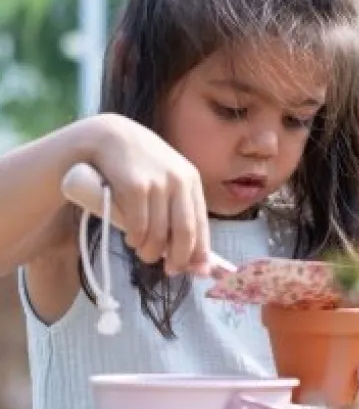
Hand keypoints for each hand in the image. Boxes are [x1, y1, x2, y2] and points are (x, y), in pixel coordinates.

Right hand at [85, 114, 209, 275]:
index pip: (201, 225)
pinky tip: (132, 240)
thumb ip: (180, 211)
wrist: (107, 137)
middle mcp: (178, 180)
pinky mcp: (134, 185)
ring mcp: (156, 182)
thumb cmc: (140, 167)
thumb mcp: (167, 181)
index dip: (199, 253)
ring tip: (144, 253)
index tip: (196, 272)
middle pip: (184, 232)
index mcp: (191, 181)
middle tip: (169, 270)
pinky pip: (138, 225)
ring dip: (151, 251)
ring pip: (159, 232)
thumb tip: (197, 258)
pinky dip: (136, 239)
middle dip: (178, 258)